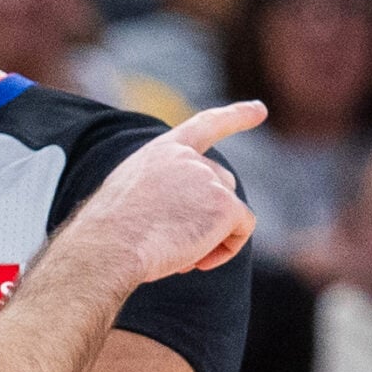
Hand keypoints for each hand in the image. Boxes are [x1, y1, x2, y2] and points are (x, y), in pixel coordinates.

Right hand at [74, 101, 263, 281]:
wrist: (111, 245)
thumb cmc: (111, 235)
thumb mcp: (132, 197)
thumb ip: (164, 190)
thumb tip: (188, 216)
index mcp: (162, 151)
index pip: (205, 126)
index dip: (235, 117)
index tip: (260, 110)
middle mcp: (189, 158)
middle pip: (223, 184)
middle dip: (210, 214)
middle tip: (179, 246)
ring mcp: (209, 179)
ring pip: (230, 211)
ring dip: (211, 237)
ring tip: (182, 255)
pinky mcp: (225, 204)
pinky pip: (242, 229)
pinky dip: (227, 249)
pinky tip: (199, 261)